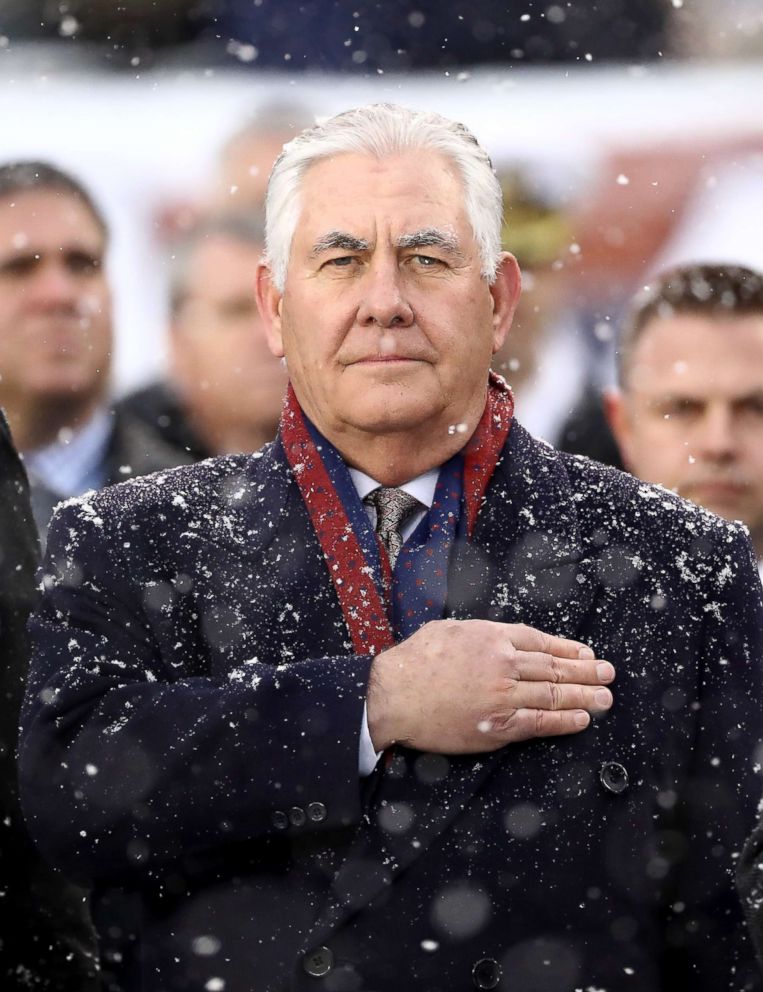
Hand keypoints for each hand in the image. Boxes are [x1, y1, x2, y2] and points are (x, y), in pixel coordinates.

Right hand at [366, 619, 613, 753]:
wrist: (395, 695)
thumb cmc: (414, 661)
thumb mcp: (448, 630)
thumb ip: (477, 634)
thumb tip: (494, 638)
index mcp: (492, 636)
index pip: (541, 642)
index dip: (567, 649)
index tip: (585, 653)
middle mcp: (504, 663)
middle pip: (554, 667)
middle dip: (586, 671)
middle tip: (608, 674)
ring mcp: (504, 695)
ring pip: (553, 694)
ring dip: (584, 696)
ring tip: (605, 697)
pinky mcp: (499, 725)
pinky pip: (540, 722)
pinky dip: (563, 721)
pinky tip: (581, 719)